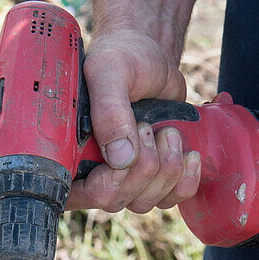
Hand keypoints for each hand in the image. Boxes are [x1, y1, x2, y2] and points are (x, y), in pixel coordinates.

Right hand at [66, 30, 200, 213]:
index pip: (74, 195)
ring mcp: (124, 179)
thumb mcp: (109, 71)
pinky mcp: (153, 178)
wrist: (150, 57)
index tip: (122, 155)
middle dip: (141, 166)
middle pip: (114, 200)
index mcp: (68, 150)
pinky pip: (170, 199)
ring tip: (168, 131)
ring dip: (165, 168)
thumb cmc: (121, 57)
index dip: (103, 183)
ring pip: (144, 202)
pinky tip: (190, 155)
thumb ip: (110, 110)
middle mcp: (92, 171)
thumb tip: (120, 158)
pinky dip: (186, 180)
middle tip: (147, 127)